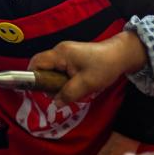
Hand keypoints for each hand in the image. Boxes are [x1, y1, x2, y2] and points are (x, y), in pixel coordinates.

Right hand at [30, 30, 147, 106]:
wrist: (121, 55)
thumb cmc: (103, 67)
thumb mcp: (86, 84)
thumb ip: (68, 94)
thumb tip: (55, 103)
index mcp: (60, 54)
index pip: (36, 63)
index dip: (32, 77)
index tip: (38, 91)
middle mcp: (60, 51)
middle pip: (43, 67)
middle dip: (47, 82)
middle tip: (57, 95)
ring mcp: (66, 53)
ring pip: (52, 69)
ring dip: (57, 82)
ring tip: (68, 91)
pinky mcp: (72, 57)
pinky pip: (60, 69)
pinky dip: (64, 79)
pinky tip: (74, 86)